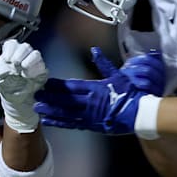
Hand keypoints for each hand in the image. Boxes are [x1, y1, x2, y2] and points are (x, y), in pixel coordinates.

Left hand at [0, 39, 48, 132]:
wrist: (15, 101)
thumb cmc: (6, 87)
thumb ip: (0, 67)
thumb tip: (6, 64)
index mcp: (11, 54)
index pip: (12, 44)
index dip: (10, 49)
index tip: (6, 59)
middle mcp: (23, 57)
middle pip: (25, 47)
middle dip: (19, 54)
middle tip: (15, 64)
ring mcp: (33, 63)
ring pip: (35, 54)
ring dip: (28, 61)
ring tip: (22, 70)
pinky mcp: (41, 71)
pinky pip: (41, 65)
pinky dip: (35, 69)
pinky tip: (28, 75)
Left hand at [34, 47, 163, 134]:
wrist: (141, 114)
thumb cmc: (131, 94)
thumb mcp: (119, 77)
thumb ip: (104, 64)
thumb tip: (95, 50)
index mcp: (96, 89)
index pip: (72, 86)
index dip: (57, 85)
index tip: (45, 82)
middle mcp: (91, 103)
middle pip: (66, 100)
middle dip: (50, 98)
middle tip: (35, 95)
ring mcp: (91, 116)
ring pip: (67, 113)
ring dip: (51, 111)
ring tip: (37, 109)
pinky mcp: (92, 126)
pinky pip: (73, 125)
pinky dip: (60, 123)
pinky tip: (49, 121)